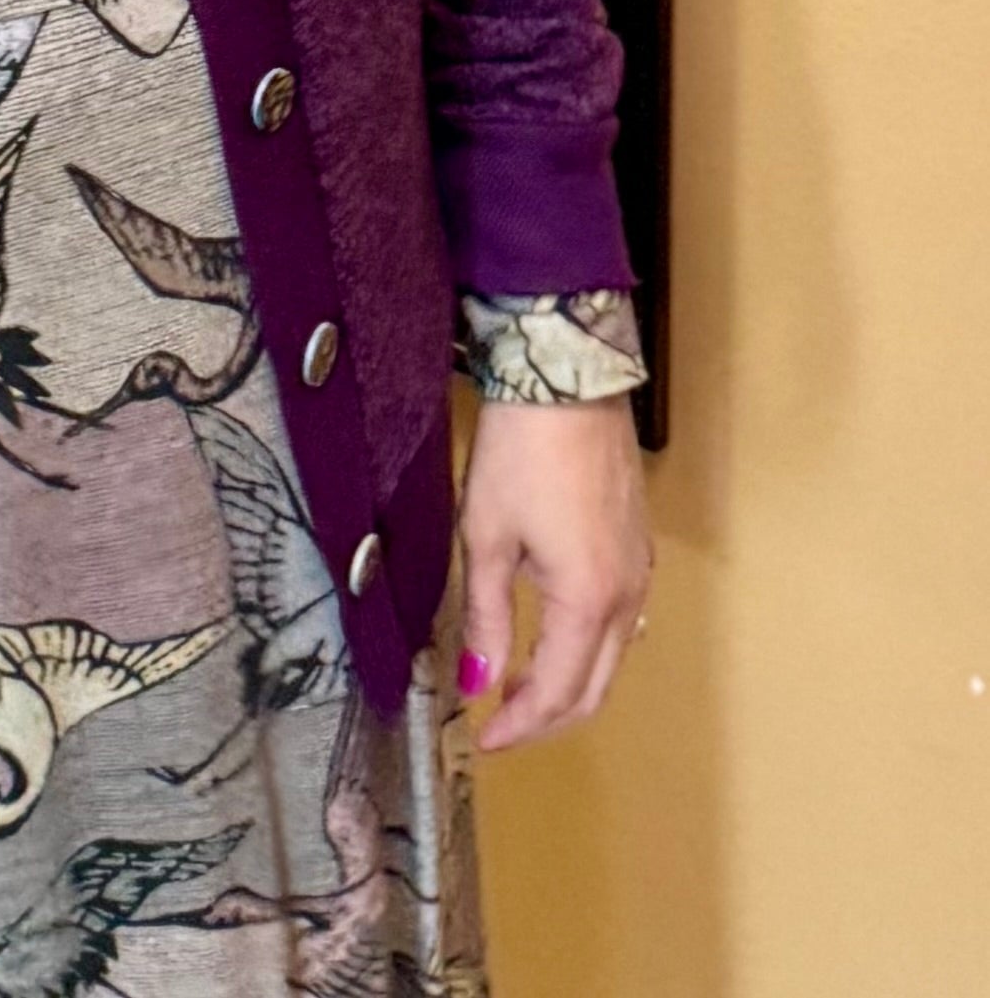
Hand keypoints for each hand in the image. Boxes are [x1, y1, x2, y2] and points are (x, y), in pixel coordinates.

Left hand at [457, 395, 651, 748]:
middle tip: (499, 724)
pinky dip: (589, 649)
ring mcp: (639, 571)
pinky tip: (555, 640)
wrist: (568, 380)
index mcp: (588, 601)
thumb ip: (486, 617)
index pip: (559, 692)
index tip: (483, 738)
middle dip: (547, 717)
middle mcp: (626, 595)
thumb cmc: (521, 453)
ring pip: (613, 657)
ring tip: (519, 688)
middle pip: (595, 688)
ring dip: (571, 685)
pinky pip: (622, 621)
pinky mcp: (638, 546)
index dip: (520, 725)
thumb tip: (477, 680)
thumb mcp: (486, 535)